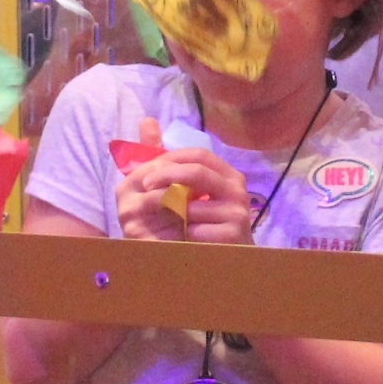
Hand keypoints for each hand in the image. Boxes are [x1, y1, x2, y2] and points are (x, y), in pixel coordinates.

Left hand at [115, 118, 253, 244]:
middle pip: (197, 172)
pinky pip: (196, 230)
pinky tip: (185, 241)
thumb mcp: (185, 190)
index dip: (171, 159)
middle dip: (166, 177)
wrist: (226, 262)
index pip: (199, 154)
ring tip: (169, 223)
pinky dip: (183, 235)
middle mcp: (238, 189)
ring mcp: (238, 212)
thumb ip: (165, 158)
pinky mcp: (234, 235)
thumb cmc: (203, 222)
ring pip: (193, 205)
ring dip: (174, 214)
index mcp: (227, 174)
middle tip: (144, 187)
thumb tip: (145, 120)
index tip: (147, 172)